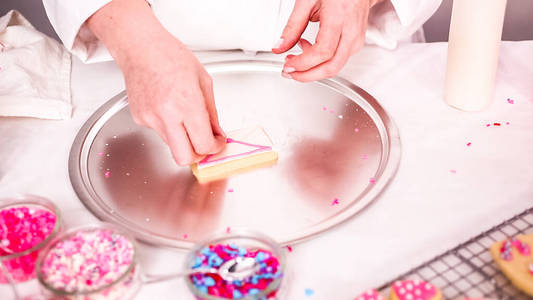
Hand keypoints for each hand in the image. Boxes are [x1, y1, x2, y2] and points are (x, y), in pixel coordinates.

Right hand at [123, 36, 225, 165]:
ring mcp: (150, 119)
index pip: (204, 144)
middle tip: (204, 143)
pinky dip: (168, 126)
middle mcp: (167, 115)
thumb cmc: (171, 57)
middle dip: (198, 155)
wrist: (141, 48)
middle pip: (184, 157)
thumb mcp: (204, 81)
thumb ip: (212, 113)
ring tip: (184, 116)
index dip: (215, 148)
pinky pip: (160, 132)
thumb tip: (217, 133)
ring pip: (172, 146)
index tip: (217, 142)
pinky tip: (168, 107)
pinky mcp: (140, 119)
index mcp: (187, 103)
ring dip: (183, 138)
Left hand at [272, 0, 382, 81]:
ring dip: (313, 69)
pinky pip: (338, 60)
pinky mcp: (356, 43)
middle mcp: (351, 31)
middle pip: (332, 66)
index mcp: (339, 16)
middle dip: (307, 75)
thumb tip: (280, 47)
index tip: (288, 65)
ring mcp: (356, 39)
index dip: (303, 64)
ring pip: (335, 66)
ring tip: (296, 57)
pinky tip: (309, 50)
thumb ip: (292, 26)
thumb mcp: (307, 1)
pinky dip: (321, 62)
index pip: (322, 52)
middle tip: (290, 72)